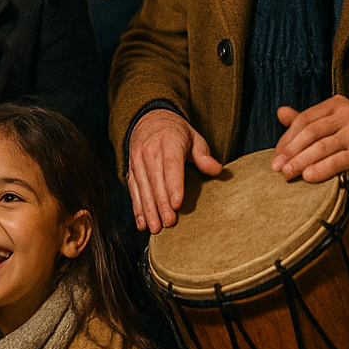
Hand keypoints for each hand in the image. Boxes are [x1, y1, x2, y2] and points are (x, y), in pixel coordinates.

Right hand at [127, 108, 221, 233]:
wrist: (149, 119)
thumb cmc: (176, 132)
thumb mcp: (193, 137)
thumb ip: (203, 155)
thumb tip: (217, 169)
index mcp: (168, 142)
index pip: (170, 166)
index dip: (173, 186)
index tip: (177, 204)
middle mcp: (149, 152)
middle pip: (155, 181)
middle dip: (161, 204)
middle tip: (168, 223)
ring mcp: (137, 161)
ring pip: (142, 188)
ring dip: (148, 210)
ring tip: (155, 228)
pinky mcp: (131, 170)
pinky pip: (133, 190)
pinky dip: (137, 208)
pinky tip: (142, 223)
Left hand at [274, 95, 348, 186]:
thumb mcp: (332, 126)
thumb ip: (307, 121)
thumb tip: (280, 112)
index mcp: (336, 104)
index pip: (304, 120)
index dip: (287, 138)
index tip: (275, 156)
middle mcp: (348, 114)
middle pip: (310, 132)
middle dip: (290, 151)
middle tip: (277, 167)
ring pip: (321, 147)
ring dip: (301, 161)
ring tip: (288, 174)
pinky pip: (337, 161)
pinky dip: (321, 169)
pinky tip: (308, 177)